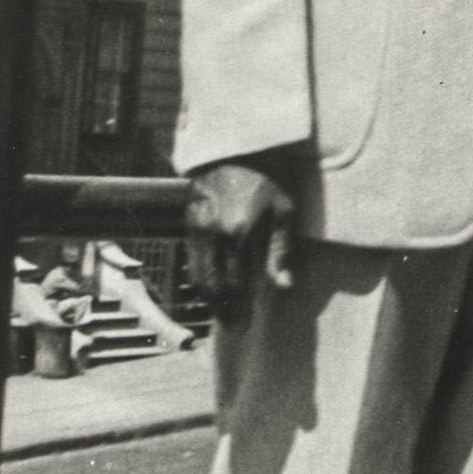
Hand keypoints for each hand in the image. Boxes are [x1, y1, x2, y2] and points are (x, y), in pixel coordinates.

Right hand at [185, 155, 297, 326]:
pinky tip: (211, 288)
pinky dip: (200, 278)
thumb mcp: (284, 210)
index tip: (245, 327)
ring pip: (197, 275)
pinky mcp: (188, 222)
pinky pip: (191, 259)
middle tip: (233, 328)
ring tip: (222, 314)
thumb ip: (281, 250)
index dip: (239, 308)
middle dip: (222, 311)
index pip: (235, 284)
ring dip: (209, 298)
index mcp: (238, 233)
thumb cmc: (267, 177)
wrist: (235, 145)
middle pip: (212, 286)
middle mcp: (213, 234)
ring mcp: (196, 228)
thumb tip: (283, 285)